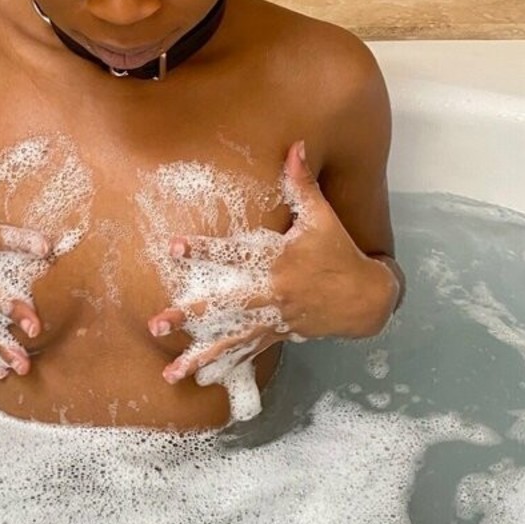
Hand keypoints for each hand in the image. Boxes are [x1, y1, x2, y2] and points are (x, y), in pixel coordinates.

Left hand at [148, 140, 398, 386]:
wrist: (366, 299)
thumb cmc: (340, 253)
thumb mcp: (323, 217)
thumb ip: (302, 183)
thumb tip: (296, 143)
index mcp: (279, 264)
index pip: (236, 255)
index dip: (205, 251)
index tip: (175, 248)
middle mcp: (272, 296)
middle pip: (225, 307)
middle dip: (191, 316)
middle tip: (158, 324)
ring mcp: (274, 321)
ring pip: (231, 341)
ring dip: (200, 356)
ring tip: (170, 373)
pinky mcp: (277, 336)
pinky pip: (246, 354)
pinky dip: (224, 367)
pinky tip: (198, 379)